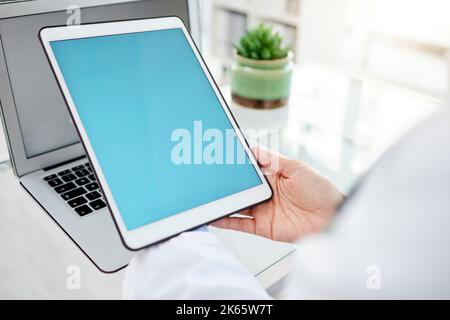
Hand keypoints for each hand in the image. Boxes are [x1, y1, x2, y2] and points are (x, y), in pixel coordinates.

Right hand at [211, 147, 343, 242]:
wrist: (332, 218)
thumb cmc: (320, 191)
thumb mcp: (296, 168)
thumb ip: (272, 159)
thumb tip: (252, 148)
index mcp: (272, 176)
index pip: (247, 169)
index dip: (234, 165)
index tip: (219, 158)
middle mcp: (264, 193)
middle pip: (238, 187)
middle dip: (223, 182)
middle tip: (208, 176)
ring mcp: (261, 210)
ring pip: (235, 205)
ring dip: (220, 201)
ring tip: (205, 196)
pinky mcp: (262, 227)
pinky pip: (239, 224)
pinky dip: (225, 220)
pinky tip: (213, 215)